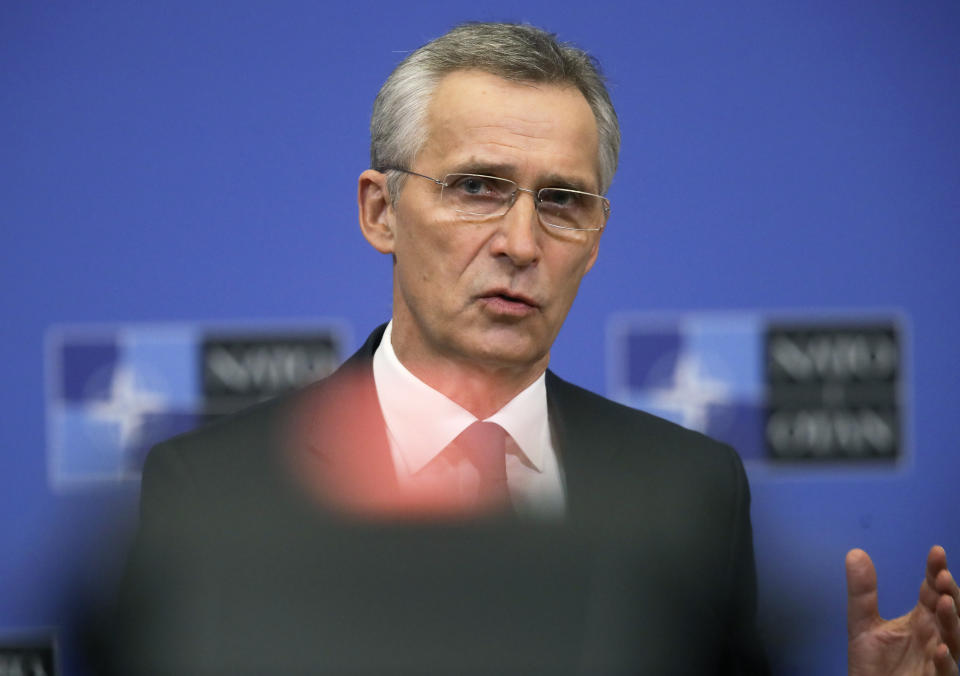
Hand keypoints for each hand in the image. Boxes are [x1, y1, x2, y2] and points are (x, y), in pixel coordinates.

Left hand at [847, 546, 959, 675]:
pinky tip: (939, 648)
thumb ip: (862, 592)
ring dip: (951, 621)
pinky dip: (945, 660)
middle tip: (943, 576)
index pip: (932, 591)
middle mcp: (933, 636)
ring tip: (943, 602)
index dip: (936, 572)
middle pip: (949, 612)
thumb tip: (855, 552)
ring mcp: (936, 660)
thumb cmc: (872, 664)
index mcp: (920, 620)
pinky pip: (945, 672)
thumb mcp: (861, 624)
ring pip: (953, 639)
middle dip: (950, 594)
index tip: (936, 552)